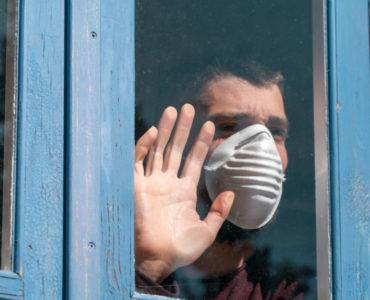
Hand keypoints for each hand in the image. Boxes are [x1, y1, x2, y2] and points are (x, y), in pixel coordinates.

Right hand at [135, 104, 233, 281]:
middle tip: (188, 108)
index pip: (194, 160)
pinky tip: (153, 131)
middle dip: (182, 129)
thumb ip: (219, 211)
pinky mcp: (134, 185)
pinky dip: (144, 146)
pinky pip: (137, 161)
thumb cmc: (180, 248)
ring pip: (158, 150)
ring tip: (173, 110)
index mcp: (184, 191)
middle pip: (175, 149)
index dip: (201, 143)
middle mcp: (167, 183)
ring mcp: (151, 182)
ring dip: (164, 130)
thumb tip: (231, 193)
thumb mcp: (206, 230)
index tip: (210, 126)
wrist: (157, 259)